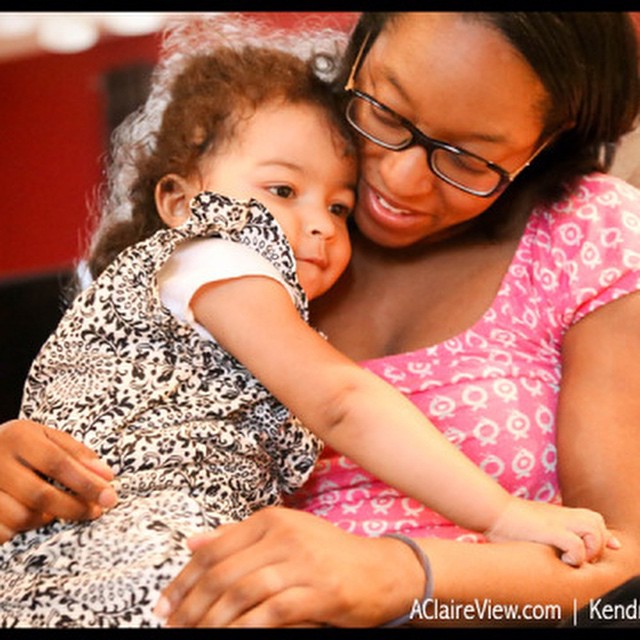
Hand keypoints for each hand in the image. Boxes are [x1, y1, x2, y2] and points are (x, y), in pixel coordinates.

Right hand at [0, 419, 117, 541]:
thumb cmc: (18, 446)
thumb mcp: (45, 437)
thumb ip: (77, 454)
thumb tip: (107, 476)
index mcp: (18, 436)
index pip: (58, 463)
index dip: (87, 483)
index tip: (110, 497)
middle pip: (41, 495)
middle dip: (74, 507)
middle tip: (96, 512)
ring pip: (22, 517)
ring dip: (47, 518)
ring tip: (57, 510)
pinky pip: (3, 532)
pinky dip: (21, 530)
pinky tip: (30, 517)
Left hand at [154, 506, 425, 626]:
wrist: (381, 569)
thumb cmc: (328, 554)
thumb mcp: (285, 535)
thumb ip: (238, 537)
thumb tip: (193, 542)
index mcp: (271, 519)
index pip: (215, 549)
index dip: (184, 579)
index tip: (164, 604)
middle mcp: (284, 535)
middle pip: (223, 572)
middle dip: (191, 605)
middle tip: (173, 627)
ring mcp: (303, 561)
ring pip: (242, 592)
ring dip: (212, 621)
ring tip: (195, 636)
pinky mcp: (320, 590)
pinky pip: (271, 612)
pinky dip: (245, 629)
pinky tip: (229, 639)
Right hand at [485, 497, 620, 565]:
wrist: (491, 510)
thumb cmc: (505, 522)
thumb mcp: (529, 523)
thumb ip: (544, 529)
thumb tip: (546, 543)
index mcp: (558, 515)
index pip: (592, 520)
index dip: (603, 535)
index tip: (609, 546)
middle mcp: (561, 516)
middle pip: (596, 521)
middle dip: (597, 543)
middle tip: (583, 556)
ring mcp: (556, 521)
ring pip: (593, 529)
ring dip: (590, 547)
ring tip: (575, 557)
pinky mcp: (549, 530)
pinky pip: (576, 544)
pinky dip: (576, 555)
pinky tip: (563, 559)